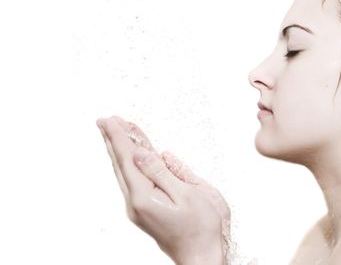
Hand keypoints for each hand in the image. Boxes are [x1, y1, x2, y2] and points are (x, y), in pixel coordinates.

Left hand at [96, 115, 230, 263]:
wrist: (203, 257)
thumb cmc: (202, 228)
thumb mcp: (187, 194)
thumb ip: (161, 172)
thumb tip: (141, 154)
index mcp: (144, 197)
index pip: (127, 159)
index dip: (119, 137)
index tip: (110, 119)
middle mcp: (136, 203)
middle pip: (122, 164)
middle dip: (115, 140)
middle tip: (106, 120)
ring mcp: (140, 208)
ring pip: (127, 172)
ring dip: (122, 150)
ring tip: (118, 131)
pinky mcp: (147, 210)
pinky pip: (137, 181)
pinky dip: (134, 164)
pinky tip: (137, 156)